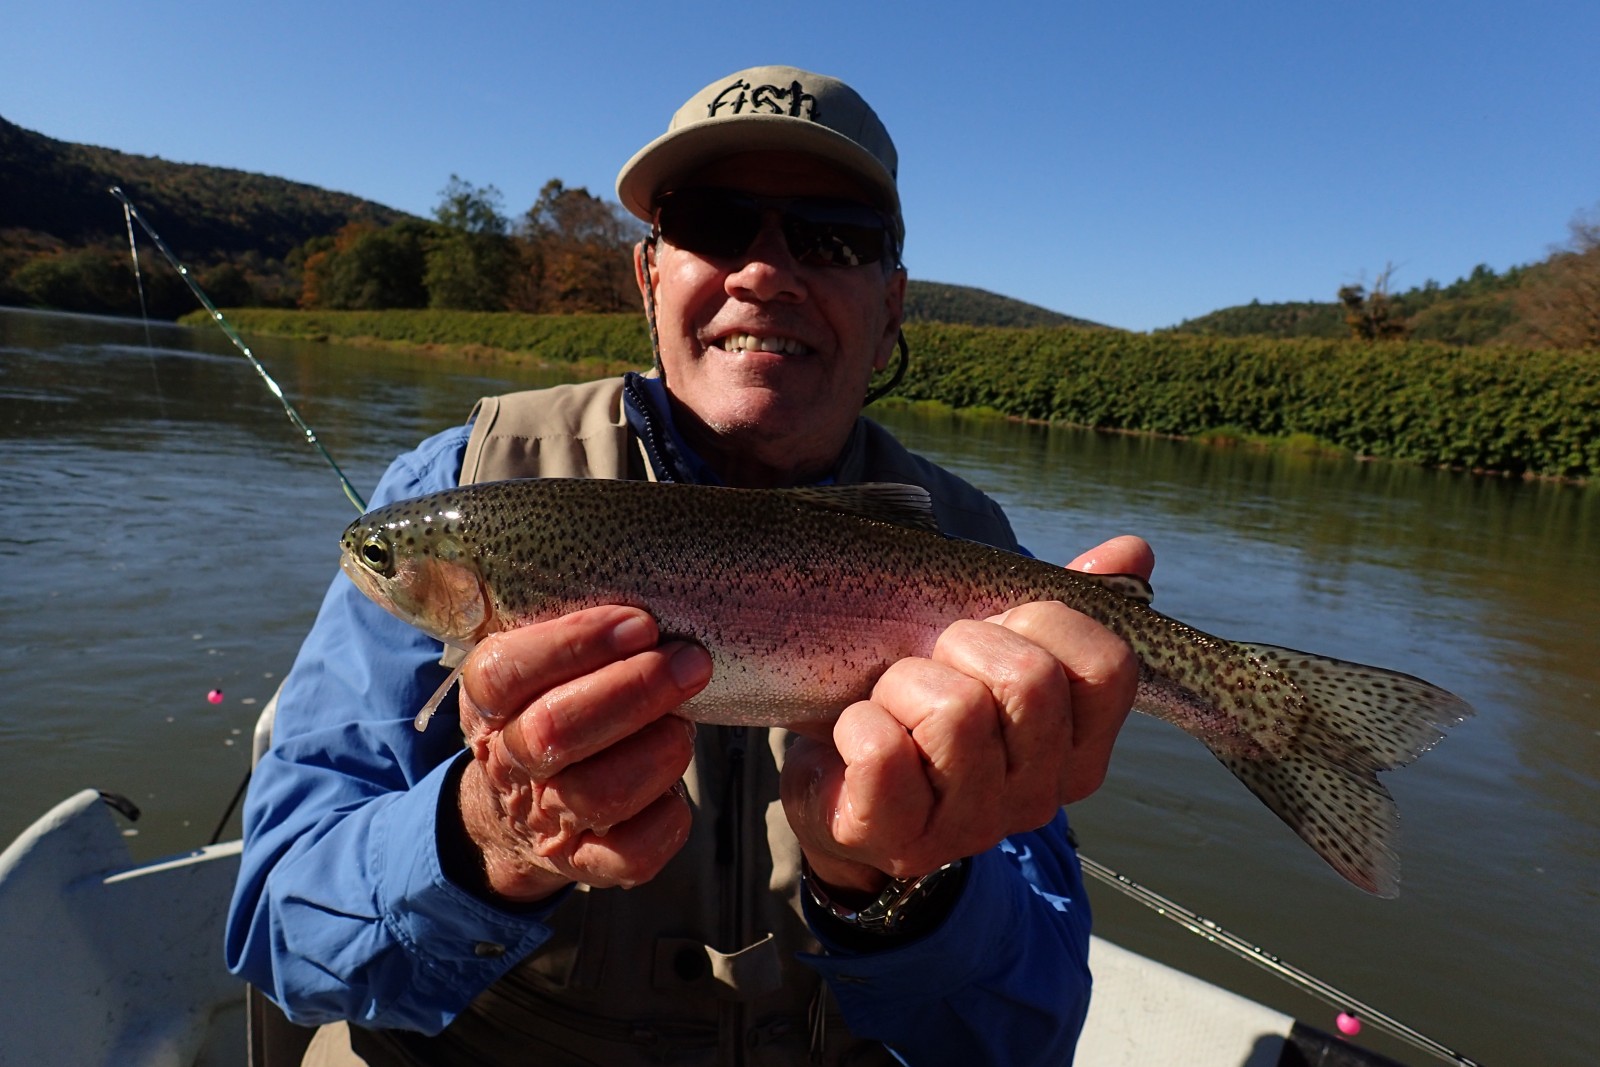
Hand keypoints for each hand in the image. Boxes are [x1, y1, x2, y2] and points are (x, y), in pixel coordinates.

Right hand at [451, 606, 711, 902]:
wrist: (516, 807)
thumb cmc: (549, 709)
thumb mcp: (535, 664)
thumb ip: (571, 632)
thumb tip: (660, 586)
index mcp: (488, 702)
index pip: (506, 671)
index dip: (575, 645)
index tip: (640, 623)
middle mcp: (509, 760)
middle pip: (557, 731)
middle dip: (634, 690)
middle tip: (691, 661)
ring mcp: (546, 817)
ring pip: (599, 793)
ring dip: (658, 751)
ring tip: (683, 723)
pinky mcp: (585, 864)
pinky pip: (630, 855)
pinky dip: (667, 820)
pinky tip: (678, 790)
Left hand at [781, 536, 1153, 897]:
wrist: (840, 779)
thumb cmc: (925, 705)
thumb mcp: (993, 650)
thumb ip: (1064, 605)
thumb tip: (1134, 549)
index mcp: (1078, 750)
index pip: (1107, 665)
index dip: (1045, 621)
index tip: (998, 632)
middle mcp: (1038, 797)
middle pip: (1029, 679)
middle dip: (964, 645)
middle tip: (935, 669)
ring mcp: (971, 828)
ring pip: (954, 711)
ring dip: (902, 685)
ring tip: (892, 705)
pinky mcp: (896, 839)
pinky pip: (883, 752)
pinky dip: (859, 723)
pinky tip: (861, 734)